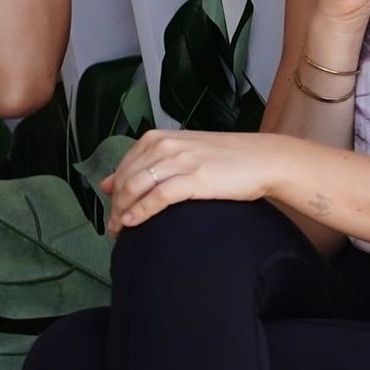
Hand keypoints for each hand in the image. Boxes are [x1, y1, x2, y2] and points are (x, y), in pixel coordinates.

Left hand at [100, 130, 299, 231]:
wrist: (261, 159)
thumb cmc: (223, 159)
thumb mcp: (180, 153)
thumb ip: (146, 165)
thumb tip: (108, 183)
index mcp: (158, 138)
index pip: (123, 167)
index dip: (113, 192)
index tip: (111, 211)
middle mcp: (165, 146)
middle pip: (125, 179)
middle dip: (114, 205)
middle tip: (113, 228)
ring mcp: (179, 161)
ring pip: (136, 187)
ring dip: (122, 211)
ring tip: (119, 231)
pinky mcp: (194, 178)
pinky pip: (158, 197)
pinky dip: (141, 211)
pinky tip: (133, 223)